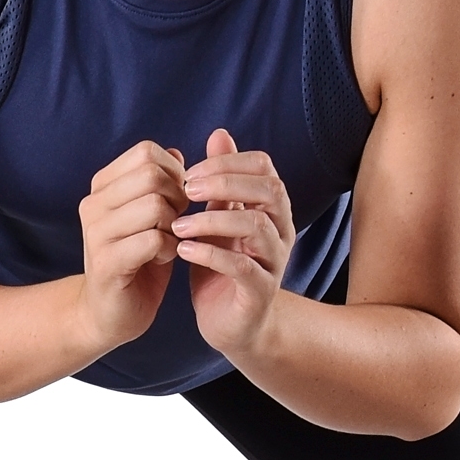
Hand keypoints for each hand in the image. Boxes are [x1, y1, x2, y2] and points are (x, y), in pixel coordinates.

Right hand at [75, 140, 188, 352]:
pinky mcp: (107, 262)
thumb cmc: (137, 260)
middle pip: (152, 175)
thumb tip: (176, 153)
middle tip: (176, 222)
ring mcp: (96, 233)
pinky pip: (153, 239)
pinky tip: (163, 258)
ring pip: (154, 205)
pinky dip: (170, 248)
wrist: (108, 313)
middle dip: (177, 197)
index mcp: (102, 186)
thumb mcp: (153, 215)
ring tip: (169, 241)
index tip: (176, 200)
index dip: (174, 172)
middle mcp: (93, 204)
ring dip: (174, 225)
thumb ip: (164, 183)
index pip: (146, 152)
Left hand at [176, 127, 292, 359]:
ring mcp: (274, 261)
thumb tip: (219, 133)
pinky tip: (183, 251)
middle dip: (225, 183)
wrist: (232, 325)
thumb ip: (222, 181)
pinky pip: (241, 267)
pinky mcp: (260, 292)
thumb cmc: (223, 267)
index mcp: (272, 209)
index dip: (228, 162)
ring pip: (256, 226)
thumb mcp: (220, 218)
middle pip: (269, 190)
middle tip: (186, 188)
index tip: (190, 171)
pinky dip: (210, 254)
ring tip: (178, 224)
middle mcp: (280, 231)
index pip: (263, 167)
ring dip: (213, 219)